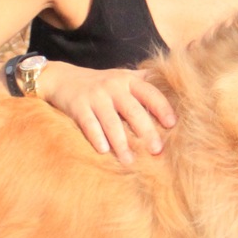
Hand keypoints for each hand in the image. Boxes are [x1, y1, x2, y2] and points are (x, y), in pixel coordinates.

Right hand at [39, 62, 176, 162]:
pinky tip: (104, 151)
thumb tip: (175, 92)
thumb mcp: (122, 77)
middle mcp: (113, 86)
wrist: (62, 78)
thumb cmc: (100, 83)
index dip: (162, 108)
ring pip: (111, 121)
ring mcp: (95, 96)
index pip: (150, 93)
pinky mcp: (78, 106)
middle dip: (146, 131)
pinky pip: (89, 124)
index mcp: (128, 80)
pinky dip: (97, 137)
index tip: (172, 125)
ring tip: (129, 160)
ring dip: (121, 142)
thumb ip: (143, 83)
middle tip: (156, 150)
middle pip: (133, 110)